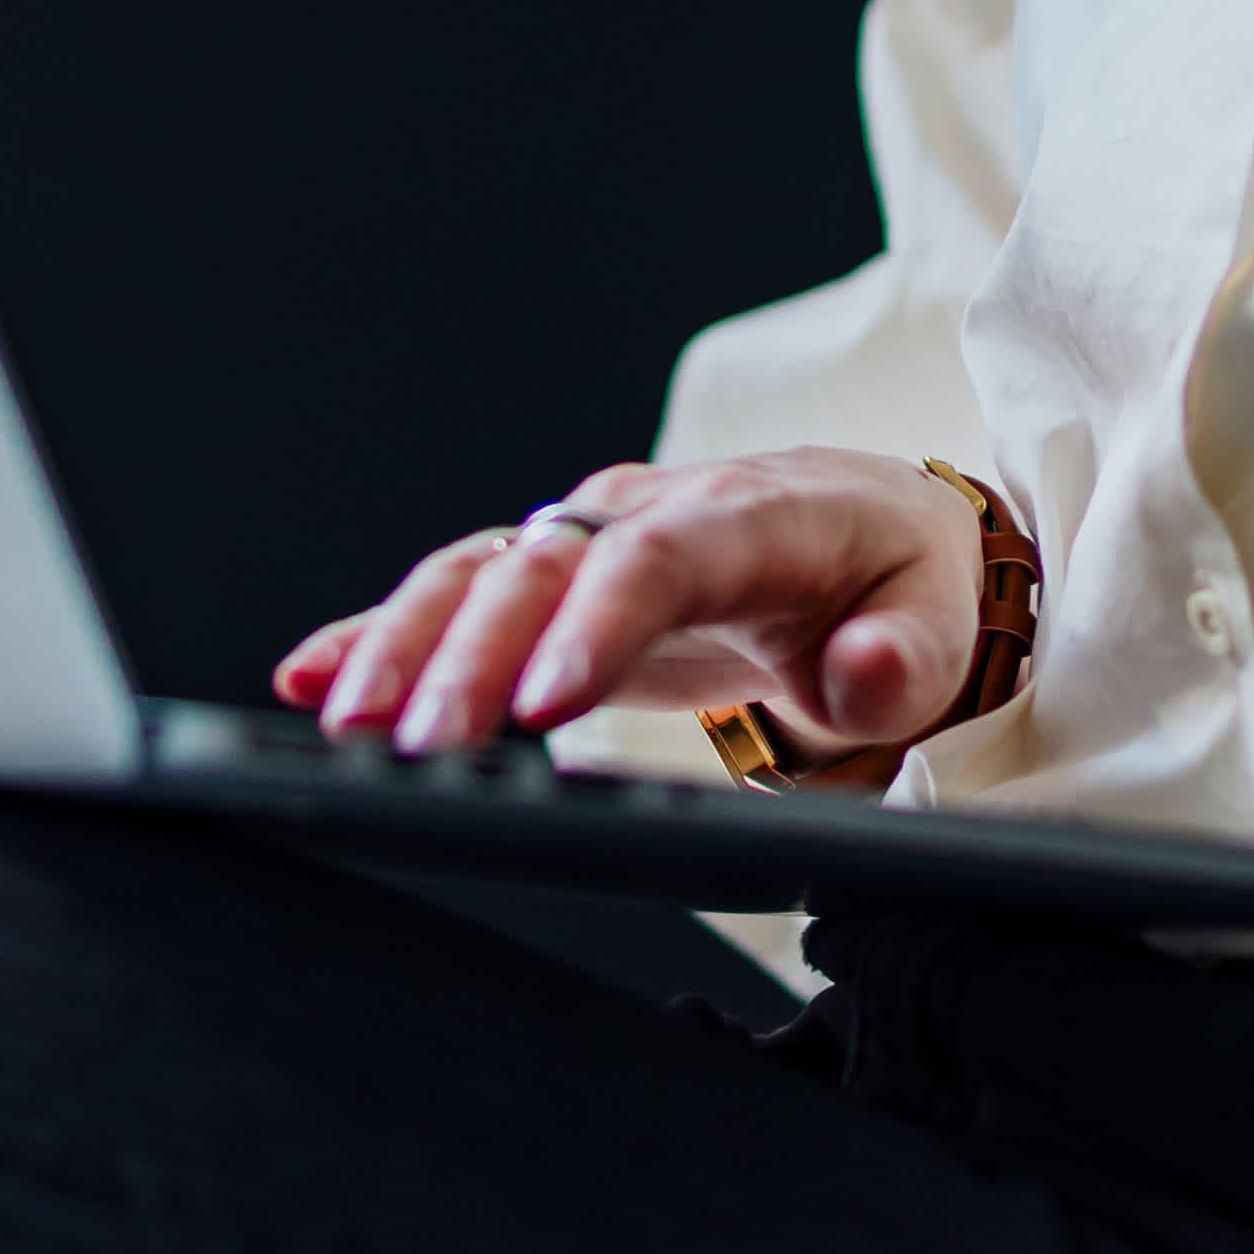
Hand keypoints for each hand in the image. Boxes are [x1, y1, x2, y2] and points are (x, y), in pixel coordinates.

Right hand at [271, 449, 984, 763]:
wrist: (877, 538)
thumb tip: (862, 672)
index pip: (657, 560)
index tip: (541, 706)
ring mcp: (591, 540)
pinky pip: (457, 595)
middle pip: (543, 570)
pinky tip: (312, 676)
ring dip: (404, 644)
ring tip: (344, 721)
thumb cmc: (901, 584)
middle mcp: (649, 512)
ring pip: (480, 574)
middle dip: (469, 653)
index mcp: (749, 516)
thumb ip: (906, 653)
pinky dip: (381, 632)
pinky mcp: (553, 582)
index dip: (592, 627)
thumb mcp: (941, 621)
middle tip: (410, 740)